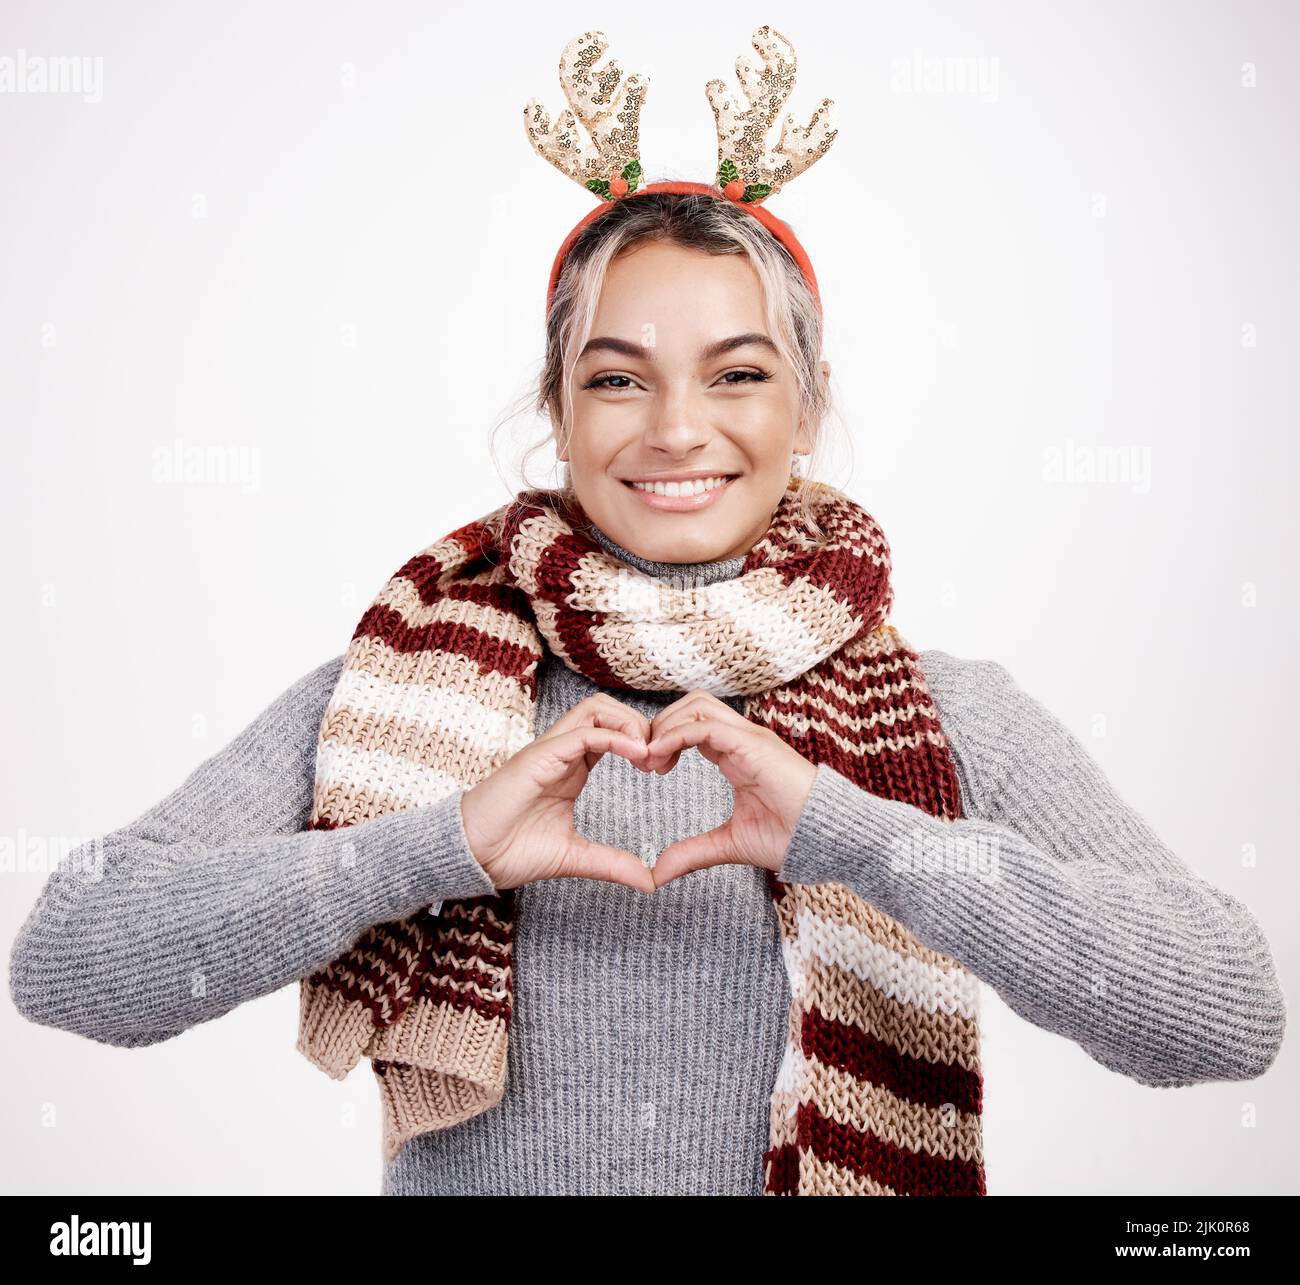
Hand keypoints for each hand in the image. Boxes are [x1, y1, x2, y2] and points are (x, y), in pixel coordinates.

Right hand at [459, 694, 655, 892]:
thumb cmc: (512, 851)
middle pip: (608, 708)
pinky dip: (614, 737)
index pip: (613, 730)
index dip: (642, 740)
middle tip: (659, 759)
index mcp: (573, 767)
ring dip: (629, 724)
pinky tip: (635, 754)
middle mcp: (563, 751)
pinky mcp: (540, 756)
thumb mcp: (575, 857)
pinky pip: (583, 732)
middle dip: (641, 724)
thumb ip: (612, 864)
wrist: (473, 856)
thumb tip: (649, 881)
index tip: (661, 768)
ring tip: (647, 755)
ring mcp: (550, 750)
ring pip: (596, 708)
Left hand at [642, 690, 818, 886]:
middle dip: (660, 725)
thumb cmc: (790, 837)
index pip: (692, 725)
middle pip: (690, 705)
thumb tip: (657, 873)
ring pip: (696, 705)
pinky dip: (676, 735)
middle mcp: (741, 738)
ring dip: (665, 726)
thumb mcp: (730, 844)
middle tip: (644, 761)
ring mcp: (749, 737)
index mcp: (736, 754)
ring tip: (650, 760)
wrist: (828, 838)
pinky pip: (705, 725)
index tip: (648, 769)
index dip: (664, 740)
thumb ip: (693, 853)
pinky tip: (660, 757)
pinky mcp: (753, 744)